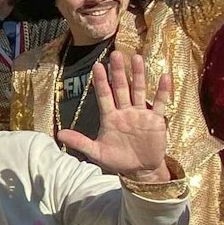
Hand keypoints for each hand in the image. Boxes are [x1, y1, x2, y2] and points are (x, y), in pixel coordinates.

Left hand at [57, 52, 172, 180]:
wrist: (140, 170)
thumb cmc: (117, 160)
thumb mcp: (96, 153)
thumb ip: (80, 142)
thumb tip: (59, 135)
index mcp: (110, 117)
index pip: (104, 95)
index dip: (100, 81)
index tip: (96, 66)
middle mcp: (125, 111)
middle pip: (121, 88)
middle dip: (118, 72)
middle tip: (116, 54)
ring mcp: (140, 114)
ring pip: (139, 90)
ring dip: (138, 75)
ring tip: (136, 58)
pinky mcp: (156, 120)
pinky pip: (160, 103)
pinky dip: (162, 91)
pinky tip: (165, 77)